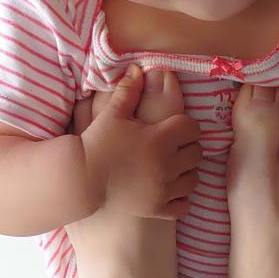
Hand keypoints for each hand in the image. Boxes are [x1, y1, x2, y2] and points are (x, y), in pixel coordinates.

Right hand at [70, 65, 201, 219]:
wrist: (81, 179)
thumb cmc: (96, 143)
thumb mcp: (112, 114)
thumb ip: (128, 92)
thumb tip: (138, 68)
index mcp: (160, 139)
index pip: (192, 128)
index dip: (186, 125)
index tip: (176, 127)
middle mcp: (166, 165)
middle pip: (197, 153)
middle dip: (188, 147)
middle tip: (175, 146)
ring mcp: (163, 189)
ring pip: (193, 179)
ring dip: (186, 172)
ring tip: (173, 168)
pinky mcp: (157, 209)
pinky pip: (183, 206)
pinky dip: (181, 199)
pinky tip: (170, 190)